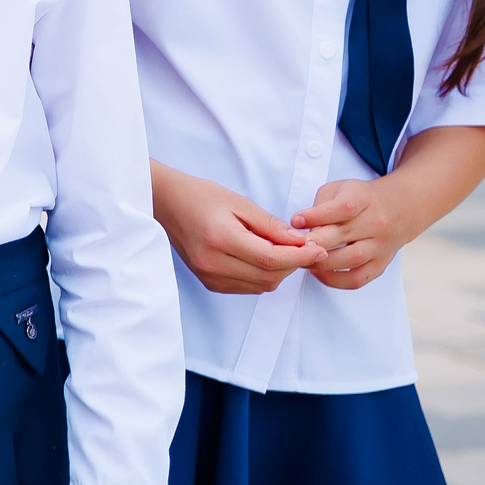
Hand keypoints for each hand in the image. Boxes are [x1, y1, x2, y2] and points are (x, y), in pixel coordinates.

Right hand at [150, 161, 323, 294]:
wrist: (166, 204)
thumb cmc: (201, 196)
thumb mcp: (240, 202)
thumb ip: (271, 226)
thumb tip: (302, 243)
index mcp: (220, 239)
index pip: (272, 259)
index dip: (301, 257)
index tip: (318, 248)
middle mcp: (213, 263)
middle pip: (269, 277)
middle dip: (293, 264)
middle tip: (303, 246)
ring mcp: (209, 276)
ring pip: (261, 286)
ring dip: (279, 271)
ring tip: (281, 249)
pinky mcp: (209, 282)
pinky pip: (248, 287)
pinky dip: (262, 276)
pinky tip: (261, 257)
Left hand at [293, 179, 416, 289]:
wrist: (398, 211)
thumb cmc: (359, 199)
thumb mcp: (339, 190)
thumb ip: (321, 205)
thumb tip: (300, 224)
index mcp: (364, 199)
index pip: (342, 207)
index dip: (317, 215)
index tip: (296, 221)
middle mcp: (376, 223)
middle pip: (345, 235)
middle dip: (316, 242)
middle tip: (296, 245)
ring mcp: (380, 246)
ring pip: (351, 259)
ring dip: (322, 263)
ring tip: (303, 259)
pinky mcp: (380, 265)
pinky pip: (358, 279)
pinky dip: (335, 280)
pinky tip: (318, 273)